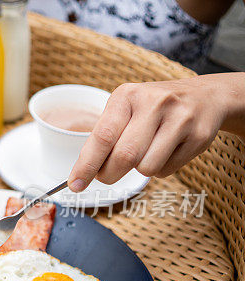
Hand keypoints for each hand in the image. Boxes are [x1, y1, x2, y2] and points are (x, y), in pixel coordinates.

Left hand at [67, 77, 234, 191]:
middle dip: (109, 174)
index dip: (86, 165)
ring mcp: (180, 118)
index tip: (75, 184)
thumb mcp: (126, 109)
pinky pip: (167, 170)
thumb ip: (106, 137)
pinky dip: (160, 169)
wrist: (205, 96)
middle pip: (124, 156)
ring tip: (145, 152)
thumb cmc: (152, 108)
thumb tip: (83, 174)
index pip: (102, 136)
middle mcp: (154, 102)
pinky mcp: (200, 135)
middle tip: (106, 175)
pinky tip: (166, 150)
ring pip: (146, 167)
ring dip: (139, 170)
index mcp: (127, 95)